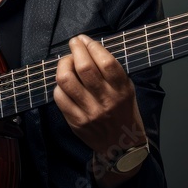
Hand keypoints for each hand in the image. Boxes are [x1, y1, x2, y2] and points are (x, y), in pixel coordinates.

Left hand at [53, 35, 147, 184]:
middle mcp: (106, 101)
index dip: (92, 46)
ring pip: (67, 80)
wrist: (122, 147)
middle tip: (74, 43)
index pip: (106, 62)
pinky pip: (59, 97)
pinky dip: (59, 85)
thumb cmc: (124, 113)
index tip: (85, 40)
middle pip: (84, 67)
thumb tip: (90, 49)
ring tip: (66, 61)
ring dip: (63, 64)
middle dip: (75, 49)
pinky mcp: (76, 122)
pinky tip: (64, 83)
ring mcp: (89, 112)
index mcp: (122, 90)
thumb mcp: (128, 90)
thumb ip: (112, 72)